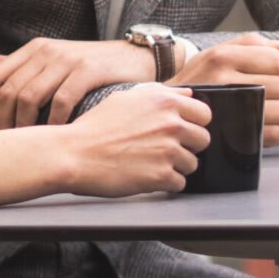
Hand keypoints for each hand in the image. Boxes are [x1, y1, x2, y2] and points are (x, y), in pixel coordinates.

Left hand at [0, 38, 153, 130]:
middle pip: (9, 90)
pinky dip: (53, 122)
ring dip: (23, 125)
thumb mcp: (58, 60)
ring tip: (25, 143)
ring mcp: (67, 59)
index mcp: (35, 49)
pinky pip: (61, 101)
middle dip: (1, 121)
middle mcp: (47, 51)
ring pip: (30, 96)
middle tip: (3, 143)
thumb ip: (28, 64)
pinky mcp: (88, 70)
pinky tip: (54, 135)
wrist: (137, 58)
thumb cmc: (95, 66)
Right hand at [62, 85, 210, 196]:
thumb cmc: (95, 127)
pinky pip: (179, 183)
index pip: (205, 114)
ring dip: (176, 166)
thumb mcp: (127, 98)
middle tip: (165, 150)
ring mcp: (168, 151)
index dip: (194, 124)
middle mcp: (172, 125)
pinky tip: (147, 176)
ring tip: (151, 163)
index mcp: (166, 102)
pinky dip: (166, 183)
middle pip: (203, 140)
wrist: (73, 154)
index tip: (183, 131)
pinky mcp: (161, 176)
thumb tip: (188, 94)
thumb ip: (161, 95)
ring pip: (193, 164)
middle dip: (188, 146)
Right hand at [171, 33, 278, 145]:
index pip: (277, 61)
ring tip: (264, 108)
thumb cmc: (198, 81)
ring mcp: (232, 111)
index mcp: (223, 57)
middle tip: (269, 92)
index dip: (278, 67)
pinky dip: (273, 132)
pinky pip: (274, 134)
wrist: (169, 114)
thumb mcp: (214, 53)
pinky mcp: (235, 137)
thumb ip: (249, 43)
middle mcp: (227, 81)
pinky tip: (259, 125)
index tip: (269, 72)